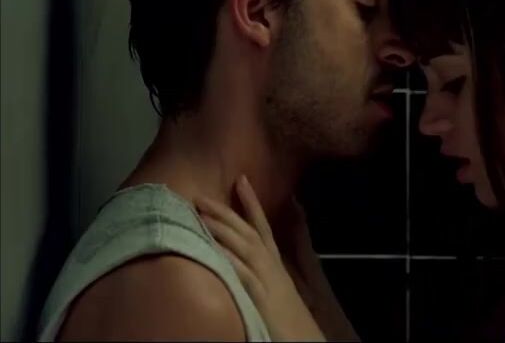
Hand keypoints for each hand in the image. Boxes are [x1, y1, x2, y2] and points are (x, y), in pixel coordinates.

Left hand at [195, 175, 325, 341]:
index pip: (263, 225)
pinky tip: (214, 248)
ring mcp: (265, 279)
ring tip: (201, 214)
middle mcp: (271, 265)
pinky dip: (229, 259)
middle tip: (201, 195)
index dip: (251, 202)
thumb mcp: (278, 285)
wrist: (303, 337)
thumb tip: (253, 255)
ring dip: (222, 228)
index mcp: (275, 262)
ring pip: (243, 247)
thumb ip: (266, 268)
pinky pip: (242, 274)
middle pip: (248, 232)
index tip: (240, 179)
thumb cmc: (289, 315)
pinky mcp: (258, 296)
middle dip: (226, 211)